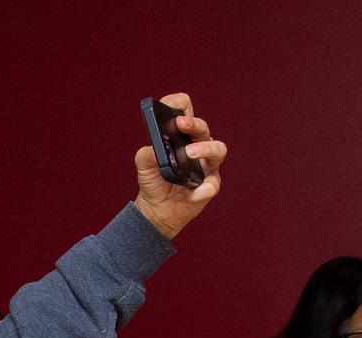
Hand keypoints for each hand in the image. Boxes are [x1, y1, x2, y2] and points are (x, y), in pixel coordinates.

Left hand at [132, 94, 225, 239]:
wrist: (157, 210)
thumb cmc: (154, 182)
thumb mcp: (144, 168)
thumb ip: (145, 156)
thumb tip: (151, 149)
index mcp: (182, 136)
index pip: (185, 111)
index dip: (180, 103)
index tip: (172, 103)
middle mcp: (198, 145)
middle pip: (202, 128)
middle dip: (193, 123)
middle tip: (180, 123)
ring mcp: (207, 164)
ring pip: (218, 149)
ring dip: (205, 148)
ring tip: (189, 153)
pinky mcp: (210, 185)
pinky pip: (212, 184)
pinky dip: (204, 188)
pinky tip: (194, 192)